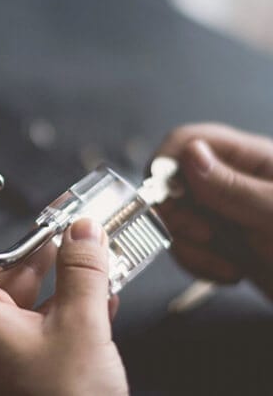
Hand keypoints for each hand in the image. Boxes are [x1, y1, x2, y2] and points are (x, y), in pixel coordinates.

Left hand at [0, 181, 127, 395]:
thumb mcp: (81, 329)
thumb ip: (83, 271)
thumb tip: (86, 230)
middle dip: (33, 244)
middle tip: (62, 221)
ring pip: (22, 294)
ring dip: (57, 272)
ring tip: (89, 254)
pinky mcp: (21, 361)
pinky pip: (37, 317)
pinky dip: (63, 300)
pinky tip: (96, 292)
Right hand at [153, 123, 272, 297]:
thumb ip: (233, 186)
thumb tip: (189, 152)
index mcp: (245, 158)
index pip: (187, 140)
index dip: (167, 164)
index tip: (167, 196)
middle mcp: (226, 180)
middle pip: (171, 181)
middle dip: (178, 213)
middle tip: (204, 236)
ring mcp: (219, 210)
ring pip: (173, 216)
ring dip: (189, 245)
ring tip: (226, 265)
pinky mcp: (216, 240)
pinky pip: (183, 243)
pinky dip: (196, 261)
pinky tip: (228, 273)